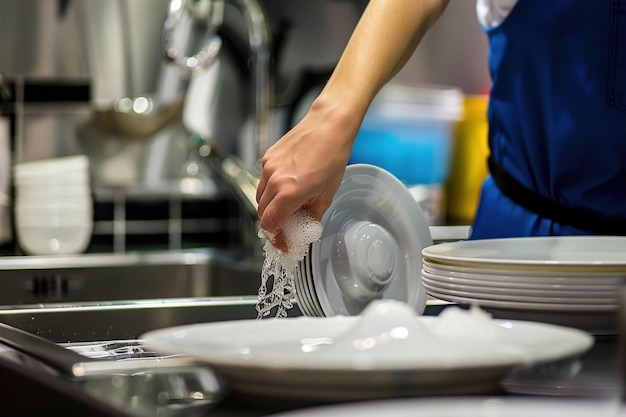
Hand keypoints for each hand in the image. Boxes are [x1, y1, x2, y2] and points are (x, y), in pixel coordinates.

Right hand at [256, 96, 359, 250]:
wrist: (328, 125)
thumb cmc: (332, 157)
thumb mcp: (327, 194)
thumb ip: (311, 215)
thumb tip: (304, 227)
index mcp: (289, 193)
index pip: (269, 224)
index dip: (275, 238)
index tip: (283, 243)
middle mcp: (275, 180)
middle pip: (262, 213)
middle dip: (272, 224)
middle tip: (285, 229)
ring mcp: (268, 167)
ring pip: (260, 197)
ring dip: (270, 207)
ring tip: (287, 207)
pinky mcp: (268, 157)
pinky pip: (263, 180)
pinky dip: (271, 189)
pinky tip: (287, 186)